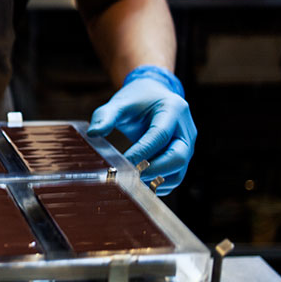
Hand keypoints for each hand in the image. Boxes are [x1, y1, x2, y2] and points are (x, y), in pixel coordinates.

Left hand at [87, 66, 195, 195]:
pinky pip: (174, 177)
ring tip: (131, 182)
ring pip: (178, 172)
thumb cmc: (136, 99)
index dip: (142, 152)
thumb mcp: (120, 103)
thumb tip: (93, 133)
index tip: (122, 163)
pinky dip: (158, 184)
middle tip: (128, 176)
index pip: (159, 135)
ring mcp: (187, 146)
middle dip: (152, 171)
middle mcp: (186, 130)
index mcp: (173, 110)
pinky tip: (138, 183)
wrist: (154, 96)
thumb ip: (105, 116)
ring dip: (155, 181)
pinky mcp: (183, 158)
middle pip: (177, 157)